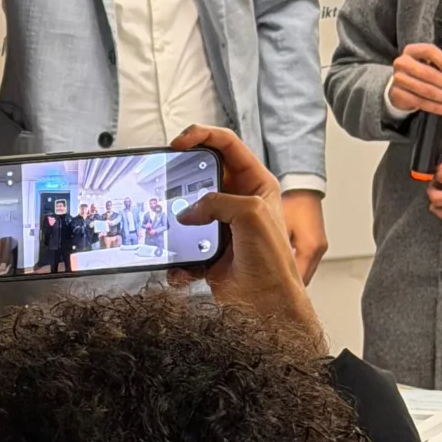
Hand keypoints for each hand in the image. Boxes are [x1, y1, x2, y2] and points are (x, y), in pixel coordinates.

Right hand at [169, 123, 324, 352]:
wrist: (265, 305)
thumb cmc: (273, 261)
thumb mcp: (251, 214)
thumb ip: (217, 200)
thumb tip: (190, 210)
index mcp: (257, 184)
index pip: (227, 146)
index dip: (202, 136)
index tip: (179, 143)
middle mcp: (240, 202)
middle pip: (202, 175)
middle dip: (184, 178)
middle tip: (167, 176)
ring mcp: (222, 226)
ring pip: (188, 210)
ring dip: (178, 220)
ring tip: (175, 226)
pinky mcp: (207, 250)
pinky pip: (183, 244)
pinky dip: (178, 255)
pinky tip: (182, 265)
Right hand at [389, 41, 441, 119]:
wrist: (400, 85)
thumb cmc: (421, 70)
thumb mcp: (435, 62)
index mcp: (412, 50)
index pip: (428, 50)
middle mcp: (402, 62)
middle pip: (427, 72)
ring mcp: (398, 79)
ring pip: (424, 89)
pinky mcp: (397, 94)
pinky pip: (419, 102)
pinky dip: (435, 107)